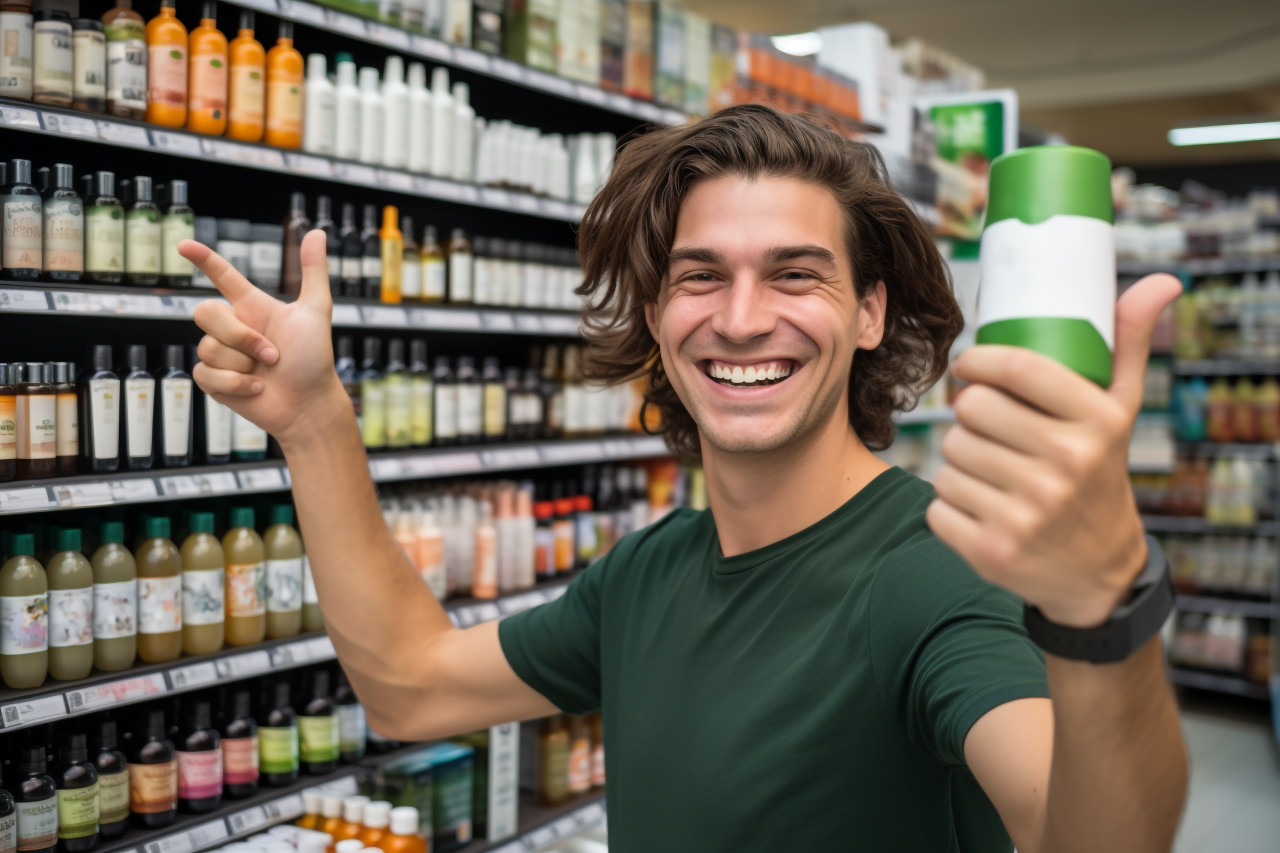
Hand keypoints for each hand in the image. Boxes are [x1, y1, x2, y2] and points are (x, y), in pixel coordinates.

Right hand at [180, 230, 345, 446]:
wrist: (309, 404)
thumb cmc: (314, 360)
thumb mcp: (316, 311)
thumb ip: (314, 272)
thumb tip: (316, 232)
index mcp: (252, 307)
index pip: (222, 276)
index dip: (203, 259)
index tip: (183, 245)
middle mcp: (233, 327)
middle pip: (204, 313)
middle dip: (238, 336)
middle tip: (272, 354)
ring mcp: (222, 354)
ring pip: (208, 347)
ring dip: (243, 364)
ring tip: (266, 373)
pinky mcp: (214, 380)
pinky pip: (205, 373)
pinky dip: (235, 384)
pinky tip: (255, 389)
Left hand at [926, 274, 1182, 627]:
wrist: (1098, 571)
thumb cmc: (1098, 473)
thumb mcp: (1120, 411)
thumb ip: (1130, 343)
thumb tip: (1161, 279)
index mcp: (1095, 425)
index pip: (1016, 367)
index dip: (979, 359)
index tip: (970, 366)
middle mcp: (1062, 468)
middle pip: (970, 410)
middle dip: (970, 414)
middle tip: (986, 425)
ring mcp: (1026, 513)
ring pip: (949, 454)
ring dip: (959, 458)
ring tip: (990, 468)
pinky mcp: (990, 550)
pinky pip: (937, 504)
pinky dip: (948, 504)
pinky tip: (980, 506)